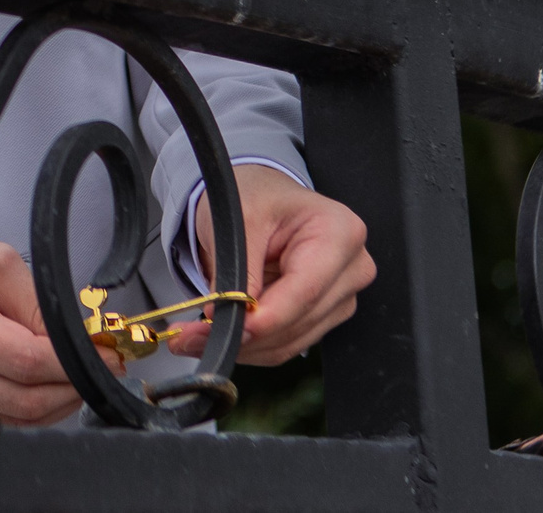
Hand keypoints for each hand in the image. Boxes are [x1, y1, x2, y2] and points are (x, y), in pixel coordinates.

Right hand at [0, 234, 118, 424]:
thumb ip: (35, 300)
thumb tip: (73, 340)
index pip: (27, 361)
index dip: (75, 363)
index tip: (107, 355)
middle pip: (26, 400)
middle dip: (75, 387)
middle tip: (102, 367)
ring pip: (16, 419)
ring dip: (57, 403)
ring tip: (76, 374)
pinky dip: (31, 409)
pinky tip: (46, 386)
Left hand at [174, 166, 373, 365]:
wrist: (262, 196)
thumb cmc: (256, 196)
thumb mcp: (239, 220)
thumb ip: (240, 269)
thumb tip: (232, 317)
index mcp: (339, 232)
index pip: (305, 290)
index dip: (265, 318)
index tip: (226, 328)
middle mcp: (351, 268)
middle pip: (299, 322)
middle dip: (245, 335)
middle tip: (191, 336)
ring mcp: (341, 295)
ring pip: (291, 342)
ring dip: (243, 346)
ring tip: (194, 336)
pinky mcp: (324, 315)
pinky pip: (286, 344)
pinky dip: (251, 345)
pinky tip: (219, 334)